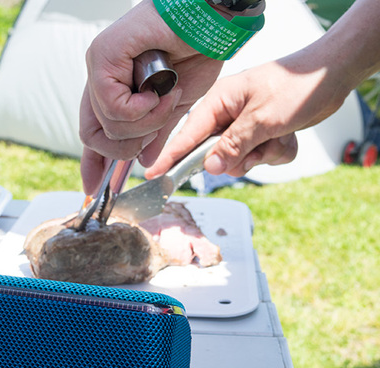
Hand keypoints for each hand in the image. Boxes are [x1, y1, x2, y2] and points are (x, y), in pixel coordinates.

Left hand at [79, 0, 222, 192]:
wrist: (211, 22)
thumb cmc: (196, 53)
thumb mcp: (175, 106)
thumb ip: (156, 135)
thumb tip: (146, 163)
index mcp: (114, 90)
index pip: (92, 133)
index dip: (91, 164)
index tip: (93, 189)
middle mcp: (100, 79)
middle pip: (92, 135)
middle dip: (125, 147)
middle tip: (153, 132)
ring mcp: (98, 65)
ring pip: (107, 124)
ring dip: (145, 122)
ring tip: (167, 97)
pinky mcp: (102, 55)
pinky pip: (112, 105)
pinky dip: (141, 108)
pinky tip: (159, 90)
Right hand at [146, 41, 358, 178]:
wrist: (333, 74)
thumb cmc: (297, 86)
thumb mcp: (262, 119)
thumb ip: (233, 145)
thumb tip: (211, 167)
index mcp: (219, 101)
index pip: (188, 134)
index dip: (170, 156)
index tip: (154, 174)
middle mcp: (229, 113)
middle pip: (216, 153)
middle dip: (240, 157)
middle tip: (258, 148)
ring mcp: (245, 124)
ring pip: (241, 158)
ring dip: (263, 153)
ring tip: (280, 135)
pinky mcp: (261, 132)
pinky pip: (261, 155)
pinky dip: (276, 151)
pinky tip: (288, 135)